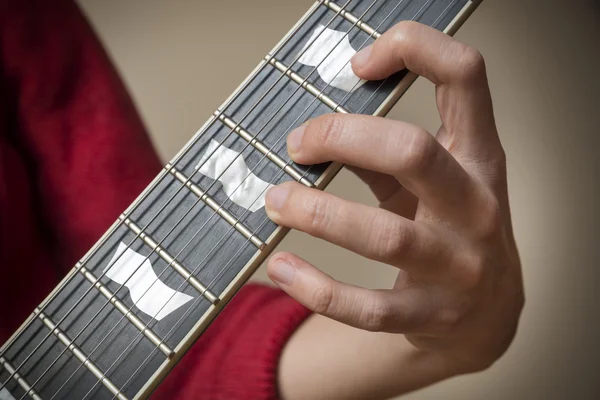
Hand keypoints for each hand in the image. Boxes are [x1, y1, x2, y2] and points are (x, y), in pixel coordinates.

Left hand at [265, 21, 523, 372]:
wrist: (488, 315)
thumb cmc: (454, 231)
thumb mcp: (436, 182)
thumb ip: (383, 155)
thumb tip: (317, 131)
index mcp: (479, 157)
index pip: (465, 76)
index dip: (414, 50)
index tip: (357, 65)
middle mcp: (477, 206)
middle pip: (412, 152)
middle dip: (342, 137)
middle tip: (298, 144)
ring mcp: (458, 266)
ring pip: (384, 236)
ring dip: (317, 213)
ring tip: (275, 201)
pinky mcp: (431, 315)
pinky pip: (368, 307)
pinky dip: (316, 288)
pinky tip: (282, 269)